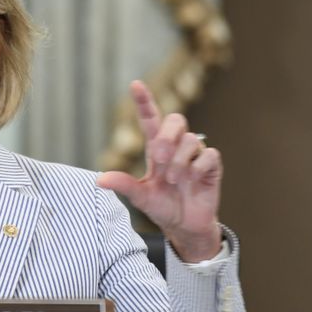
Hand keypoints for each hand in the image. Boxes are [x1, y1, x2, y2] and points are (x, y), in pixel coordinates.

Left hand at [97, 80, 221, 261]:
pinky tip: (193, 180)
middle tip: (158, 158)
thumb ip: (124, 185)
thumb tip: (99, 180)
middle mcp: (176, 147)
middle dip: (166, 136)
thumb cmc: (162, 207)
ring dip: (178, 161)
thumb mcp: (140, 197)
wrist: (185, 227)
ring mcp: (195, 155)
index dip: (145, 101)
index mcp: (156, 149)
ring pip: (191, 139)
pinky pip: (208, 154)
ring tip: (173, 180)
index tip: (135, 84)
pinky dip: (197, 167)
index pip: (151, 119)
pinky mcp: (212, 166)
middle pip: (176, 120)